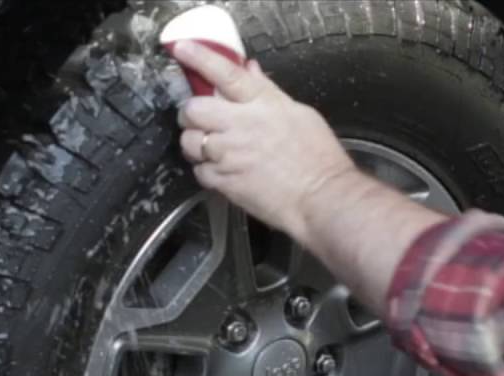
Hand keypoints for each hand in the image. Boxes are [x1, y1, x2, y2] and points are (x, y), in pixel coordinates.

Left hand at [172, 41, 356, 241]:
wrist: (321, 198)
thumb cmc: (318, 157)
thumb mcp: (299, 113)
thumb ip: (268, 92)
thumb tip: (250, 70)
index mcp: (262, 103)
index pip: (225, 73)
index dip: (200, 58)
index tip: (183, 49)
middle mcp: (240, 125)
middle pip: (193, 109)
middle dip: (191, 113)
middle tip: (199, 118)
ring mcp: (229, 155)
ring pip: (190, 142)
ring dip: (194, 143)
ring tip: (209, 147)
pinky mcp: (224, 182)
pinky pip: (199, 171)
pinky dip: (205, 170)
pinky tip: (221, 170)